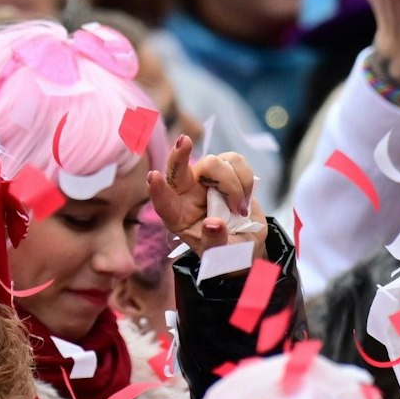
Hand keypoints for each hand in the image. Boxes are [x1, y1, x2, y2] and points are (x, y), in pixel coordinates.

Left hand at [146, 135, 264, 255]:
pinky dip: (245, 178)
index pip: (163, 202)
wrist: (246, 242)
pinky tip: (245, 198)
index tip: (153, 177)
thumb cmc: (226, 251)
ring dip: (232, 184)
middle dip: (179, 155)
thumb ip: (215, 242)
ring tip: (239, 209)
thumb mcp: (221, 255)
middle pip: (177, 168)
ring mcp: (205, 179)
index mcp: (177, 216)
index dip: (157, 189)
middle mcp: (186, 193)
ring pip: (214, 163)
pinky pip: (235, 160)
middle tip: (184, 142)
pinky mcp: (225, 169)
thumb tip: (213, 224)